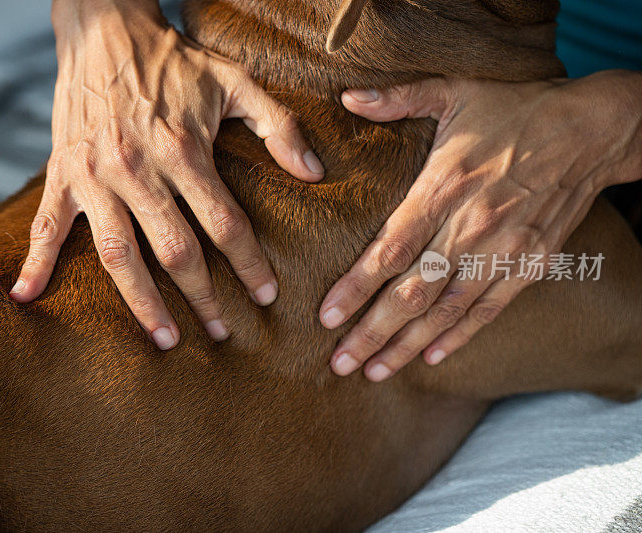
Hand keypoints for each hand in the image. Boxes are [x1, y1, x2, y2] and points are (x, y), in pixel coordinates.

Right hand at [10, 0, 323, 348]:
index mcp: (183, 151)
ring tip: (164, 339)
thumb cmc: (174, 59)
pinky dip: (34, 262)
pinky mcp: (62, 173)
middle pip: (175, 251)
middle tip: (222, 333)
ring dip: (141, 302)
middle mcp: (137, 170)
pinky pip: (45, 225)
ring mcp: (94, 176)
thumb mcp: (235, 80)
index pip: (225, 224)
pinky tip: (27, 297)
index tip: (267, 295)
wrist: (104, 28)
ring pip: (117, 254)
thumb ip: (279, 125)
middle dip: (203, 297)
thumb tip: (315, 173)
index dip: (249, 264)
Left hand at [322, 70, 641, 380]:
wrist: (592, 130)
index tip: (326, 317)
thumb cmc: (514, 110)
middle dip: (371, 332)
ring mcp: (504, 251)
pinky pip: (489, 310)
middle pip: (411, 293)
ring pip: (446, 311)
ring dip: (407, 345)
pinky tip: (430, 358)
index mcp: (443, 189)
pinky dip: (459, 337)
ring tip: (374, 372)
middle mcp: (471, 227)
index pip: (389, 250)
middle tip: (338, 363)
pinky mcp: (531, 265)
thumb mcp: (454, 93)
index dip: (355, 288)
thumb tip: (347, 96)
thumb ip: (397, 99)